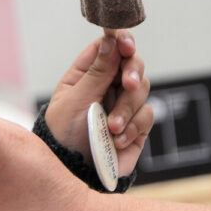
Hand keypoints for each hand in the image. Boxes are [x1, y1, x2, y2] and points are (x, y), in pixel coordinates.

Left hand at [45, 31, 152, 175]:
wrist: (73, 170)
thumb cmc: (64, 135)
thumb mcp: (74, 102)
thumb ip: (96, 73)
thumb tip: (111, 40)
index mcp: (86, 75)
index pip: (107, 47)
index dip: (120, 42)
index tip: (126, 45)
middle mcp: (106, 86)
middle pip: (131, 64)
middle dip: (132, 72)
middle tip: (128, 84)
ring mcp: (122, 104)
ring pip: (141, 90)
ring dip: (126, 108)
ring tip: (110, 127)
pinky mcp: (135, 125)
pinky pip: (146, 116)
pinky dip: (132, 127)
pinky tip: (116, 140)